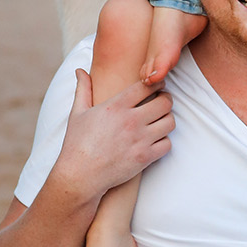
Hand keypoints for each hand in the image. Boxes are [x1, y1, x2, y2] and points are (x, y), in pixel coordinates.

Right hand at [58, 69, 173, 200]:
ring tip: (159, 121)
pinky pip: (167, 144)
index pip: (147, 86)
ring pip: (170, 122)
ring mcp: (139, 140)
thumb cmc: (77, 143)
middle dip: (166, 100)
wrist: (79, 176)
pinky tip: (155, 140)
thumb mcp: (77, 113)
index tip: (156, 86)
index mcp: (116, 106)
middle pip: (165, 102)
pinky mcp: (145, 158)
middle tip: (161, 102)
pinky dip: (164, 142)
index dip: (156, 83)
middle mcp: (130, 121)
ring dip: (167, 120)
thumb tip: (79, 70)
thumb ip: (83, 89)